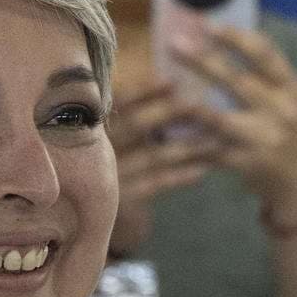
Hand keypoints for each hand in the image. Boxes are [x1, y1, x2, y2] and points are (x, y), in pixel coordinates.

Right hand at [106, 61, 219, 255]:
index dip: (146, 91)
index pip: (118, 102)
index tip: (173, 81)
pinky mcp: (121, 199)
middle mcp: (94, 147)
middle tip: (200, 103)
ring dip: (186, 145)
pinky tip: (203, 169)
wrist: (81, 215)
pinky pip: (155, 184)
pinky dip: (180, 176)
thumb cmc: (105, 160)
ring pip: (153, 156)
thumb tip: (169, 81)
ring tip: (215, 137)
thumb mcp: (107, 131)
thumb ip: (129, 108)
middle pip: (137, 126)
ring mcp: (108, 175)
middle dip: (169, 113)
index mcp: (89, 123)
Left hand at [167, 23, 296, 215]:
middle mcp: (282, 112)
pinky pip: (212, 150)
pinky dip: (189, 141)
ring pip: (221, 119)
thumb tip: (224, 36)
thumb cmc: (292, 132)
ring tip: (166, 91)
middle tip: (174, 42)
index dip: (236, 38)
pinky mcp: (247, 164)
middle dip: (203, 60)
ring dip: (190, 104)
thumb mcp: (290, 100)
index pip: (266, 55)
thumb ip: (265, 75)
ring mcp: (264, 140)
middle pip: (238, 82)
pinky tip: (168, 130)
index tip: (208, 24)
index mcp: (292, 89)